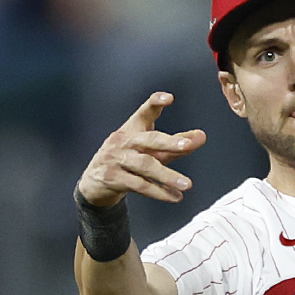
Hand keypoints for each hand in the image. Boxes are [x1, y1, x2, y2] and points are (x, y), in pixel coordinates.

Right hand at [76, 93, 205, 208]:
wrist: (94, 183)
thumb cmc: (127, 161)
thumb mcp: (150, 150)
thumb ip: (175, 144)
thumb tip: (201, 137)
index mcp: (133, 128)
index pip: (145, 111)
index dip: (155, 103)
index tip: (169, 98)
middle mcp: (123, 140)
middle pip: (149, 139)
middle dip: (170, 142)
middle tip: (188, 145)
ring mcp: (116, 159)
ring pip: (145, 166)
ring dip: (167, 176)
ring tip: (187, 184)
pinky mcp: (113, 178)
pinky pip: (139, 185)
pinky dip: (159, 192)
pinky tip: (174, 196)